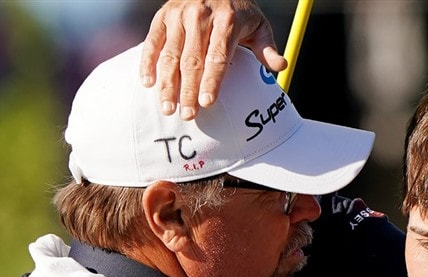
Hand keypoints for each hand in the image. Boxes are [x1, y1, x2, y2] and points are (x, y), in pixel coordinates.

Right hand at [141, 0, 287, 119]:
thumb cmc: (238, 11)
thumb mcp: (258, 24)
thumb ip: (266, 47)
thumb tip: (279, 66)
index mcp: (227, 20)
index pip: (218, 55)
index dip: (212, 80)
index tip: (207, 102)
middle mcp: (200, 15)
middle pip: (192, 60)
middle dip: (188, 90)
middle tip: (187, 115)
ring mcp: (179, 16)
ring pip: (170, 55)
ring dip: (167, 84)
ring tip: (167, 107)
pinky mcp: (163, 16)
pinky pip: (152, 42)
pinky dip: (148, 63)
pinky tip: (148, 83)